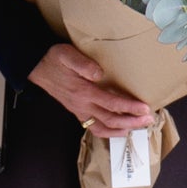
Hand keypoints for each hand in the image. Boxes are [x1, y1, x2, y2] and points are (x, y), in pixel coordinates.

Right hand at [30, 43, 155, 137]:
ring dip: (122, 130)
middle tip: (149, 119)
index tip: (145, 108)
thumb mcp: (67, 55)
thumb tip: (99, 73)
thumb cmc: (55, 60)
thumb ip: (83, 64)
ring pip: (102, 128)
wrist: (37, 68)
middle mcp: (82, 105)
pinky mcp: (77, 112)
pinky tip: (119, 131)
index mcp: (83, 92)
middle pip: (110, 119)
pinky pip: (94, 128)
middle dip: (131, 121)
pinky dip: (108, 132)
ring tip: (138, 128)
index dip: (129, 107)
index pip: (111, 103)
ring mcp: (79, 111)